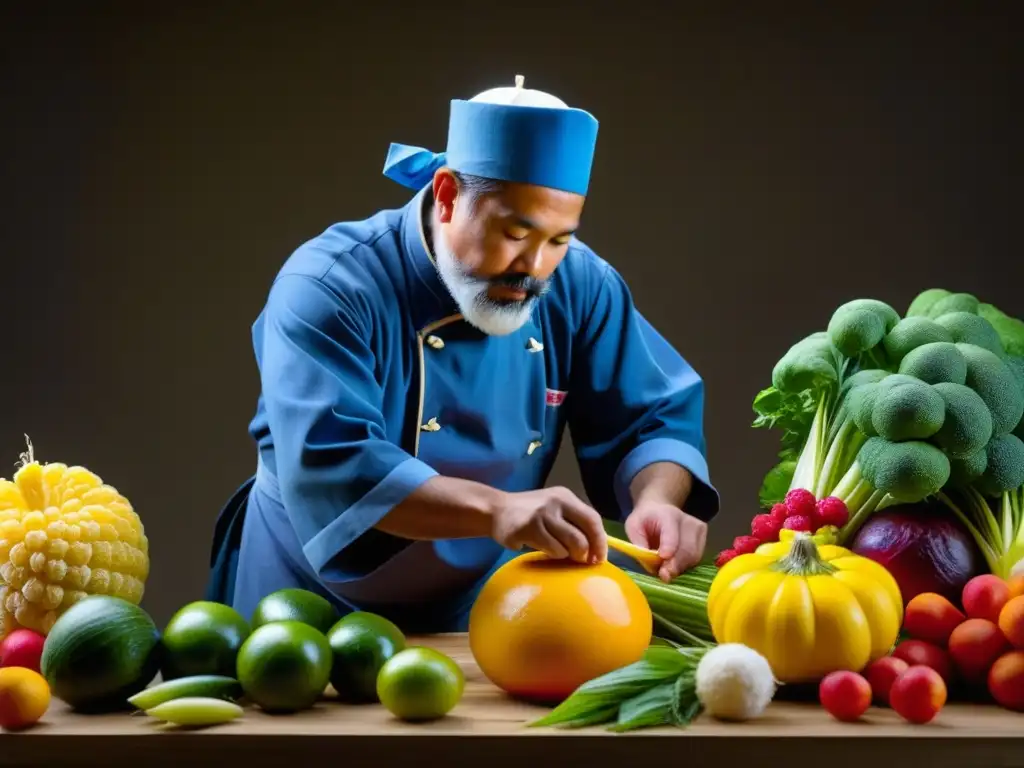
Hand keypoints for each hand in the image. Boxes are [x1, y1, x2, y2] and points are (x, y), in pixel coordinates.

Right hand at [490, 486, 608, 563]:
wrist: (497, 510)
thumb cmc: (531, 513)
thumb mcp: (555, 508)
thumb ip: (574, 522)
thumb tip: (597, 548)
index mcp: (566, 497)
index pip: (593, 519)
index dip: (600, 542)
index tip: (599, 558)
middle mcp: (555, 503)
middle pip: (583, 536)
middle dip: (584, 554)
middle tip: (579, 560)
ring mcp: (541, 515)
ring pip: (568, 547)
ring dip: (565, 555)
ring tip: (555, 550)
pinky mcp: (527, 529)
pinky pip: (552, 550)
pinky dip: (552, 554)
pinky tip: (540, 548)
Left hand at [625, 503, 706, 580]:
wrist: (658, 510)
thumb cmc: (644, 520)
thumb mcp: (633, 527)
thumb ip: (638, 543)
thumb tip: (647, 561)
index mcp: (667, 514)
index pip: (672, 532)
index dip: (669, 547)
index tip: (663, 558)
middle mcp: (687, 520)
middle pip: (686, 549)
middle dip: (674, 565)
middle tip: (663, 576)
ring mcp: (698, 529)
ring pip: (694, 557)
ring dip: (680, 568)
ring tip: (665, 570)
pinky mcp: (703, 538)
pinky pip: (696, 559)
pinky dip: (685, 566)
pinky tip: (674, 565)